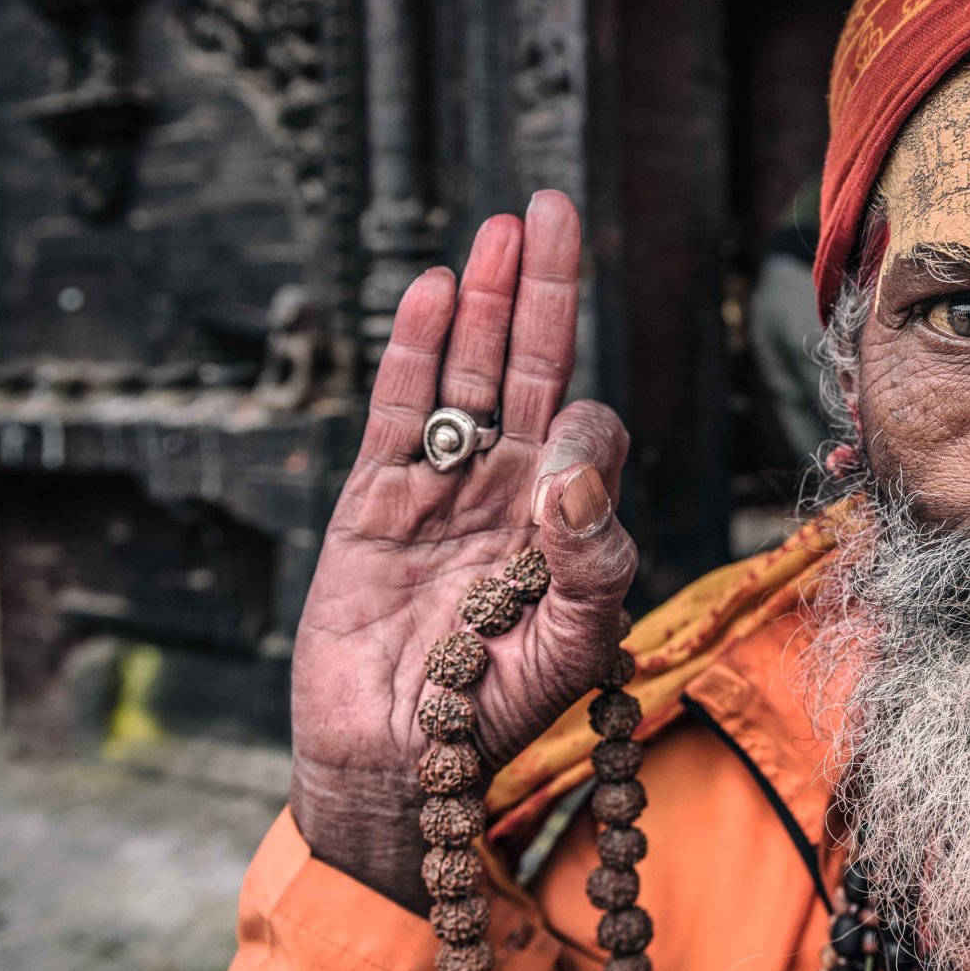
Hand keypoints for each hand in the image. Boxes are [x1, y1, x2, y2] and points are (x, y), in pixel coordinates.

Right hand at [287, 192, 637, 910]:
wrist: (397, 763)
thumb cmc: (496, 714)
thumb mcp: (575, 647)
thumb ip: (593, 561)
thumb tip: (572, 467)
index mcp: (566, 524)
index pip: (590, 435)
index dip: (585, 428)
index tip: (558, 467)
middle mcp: (509, 493)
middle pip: (529, 368)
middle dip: (544, 290)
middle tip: (552, 207)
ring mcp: (441, 490)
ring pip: (465, 375)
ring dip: (483, 301)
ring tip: (501, 229)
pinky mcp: (376, 501)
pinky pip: (401, 411)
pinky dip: (414, 350)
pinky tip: (432, 288)